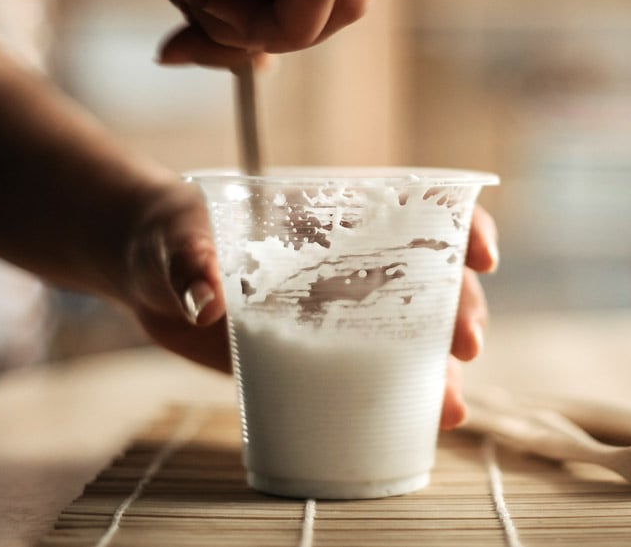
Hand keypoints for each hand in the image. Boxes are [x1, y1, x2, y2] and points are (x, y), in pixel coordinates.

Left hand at [117, 186, 500, 423]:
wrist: (147, 276)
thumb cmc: (168, 235)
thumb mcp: (176, 239)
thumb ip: (190, 261)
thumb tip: (207, 303)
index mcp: (336, 216)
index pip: (419, 209)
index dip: (463, 226)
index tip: (482, 255)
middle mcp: (354, 262)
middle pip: (432, 280)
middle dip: (460, 311)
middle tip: (465, 346)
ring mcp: (341, 312)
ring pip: (414, 336)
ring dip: (442, 369)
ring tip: (449, 407)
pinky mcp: (320, 355)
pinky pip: (376, 375)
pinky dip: (406, 398)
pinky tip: (423, 422)